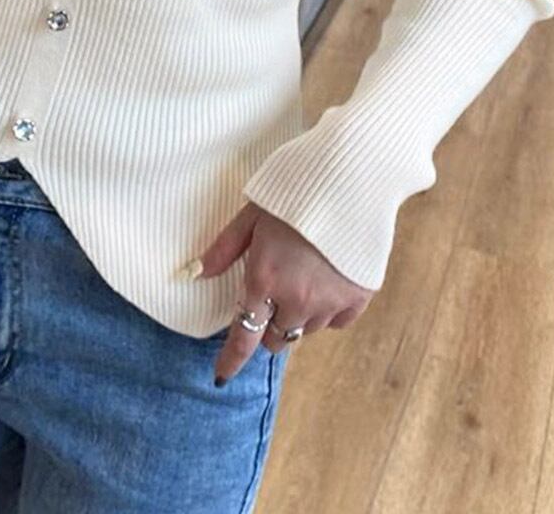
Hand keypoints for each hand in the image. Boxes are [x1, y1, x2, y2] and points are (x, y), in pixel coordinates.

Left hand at [197, 200, 376, 384]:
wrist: (352, 177)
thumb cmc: (294, 191)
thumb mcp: (251, 214)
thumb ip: (223, 248)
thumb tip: (195, 273)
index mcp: (264, 278)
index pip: (243, 336)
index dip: (231, 360)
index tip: (221, 376)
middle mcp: (296, 298)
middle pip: (275, 339)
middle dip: (268, 326)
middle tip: (272, 297)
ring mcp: (330, 301)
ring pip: (306, 329)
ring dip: (298, 315)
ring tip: (302, 276)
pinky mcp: (358, 297)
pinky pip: (337, 321)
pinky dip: (329, 310)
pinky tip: (327, 280)